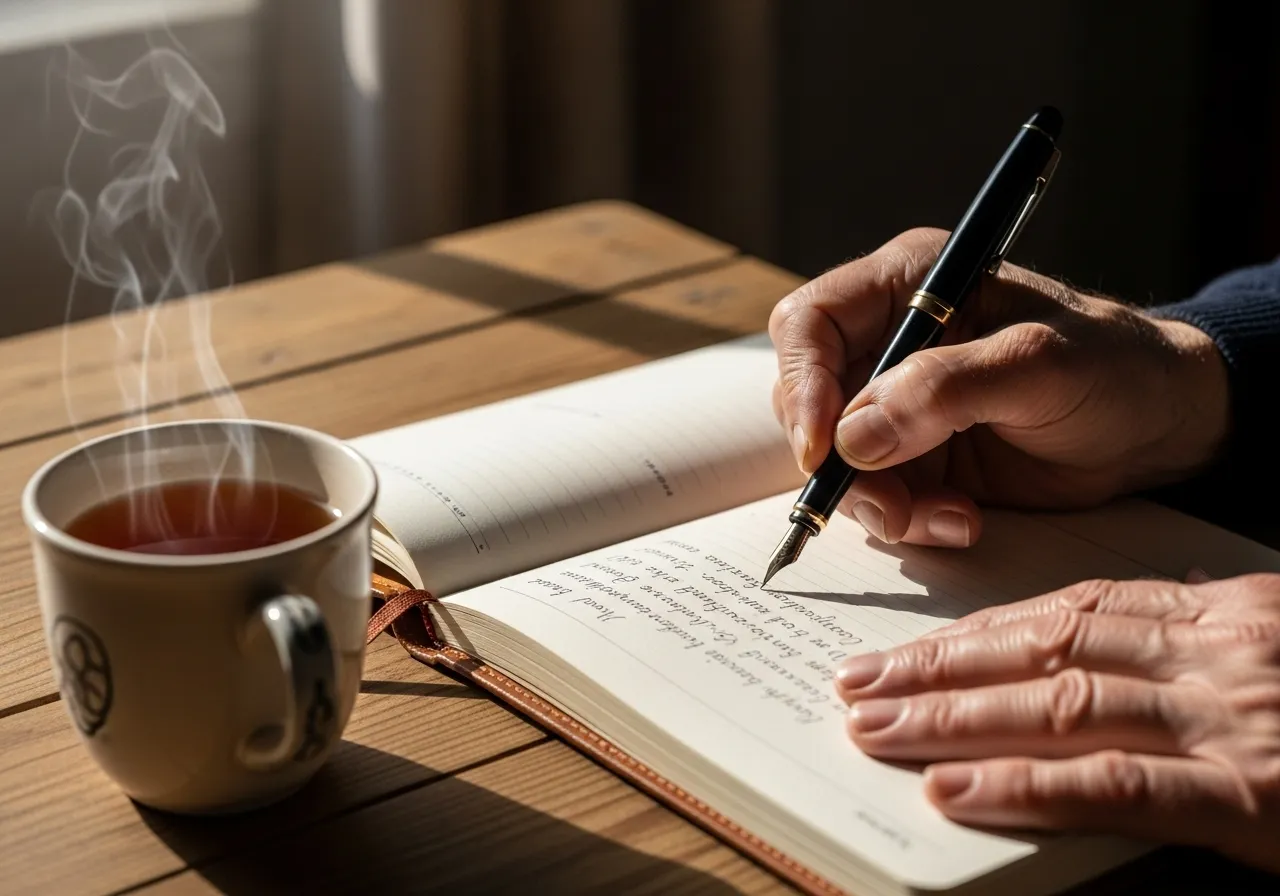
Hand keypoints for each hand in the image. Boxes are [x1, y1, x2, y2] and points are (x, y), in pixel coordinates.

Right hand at [768, 228, 1228, 547]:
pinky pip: (876, 495)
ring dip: (879, 501)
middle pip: (811, 399)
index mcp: (910, 283)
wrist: (1159, 428)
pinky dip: (908, 520)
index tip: (823, 447)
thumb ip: (946, 390)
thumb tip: (854, 436)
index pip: (811, 323)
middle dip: (840, 462)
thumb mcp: (1040, 366)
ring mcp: (897, 402)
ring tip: (948, 518)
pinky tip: (962, 522)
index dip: (803, 383)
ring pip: (838, 459)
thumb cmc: (1115, 369)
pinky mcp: (914, 456)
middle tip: (888, 504)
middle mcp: (890, 339)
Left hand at [834, 571, 1279, 872]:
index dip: (977, 630)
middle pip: (1043, 652)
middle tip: (854, 683)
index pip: (1070, 613)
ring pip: (1060, 706)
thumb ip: (1203, 639)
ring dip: (953, 716)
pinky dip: (1028, 785)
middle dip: (937, 667)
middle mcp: (1213, 657)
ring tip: (871, 726)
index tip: (908, 644)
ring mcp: (1232, 723)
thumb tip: (1107, 646)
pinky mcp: (1255, 799)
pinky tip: (954, 789)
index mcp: (1222, 617)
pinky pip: (1121, 786)